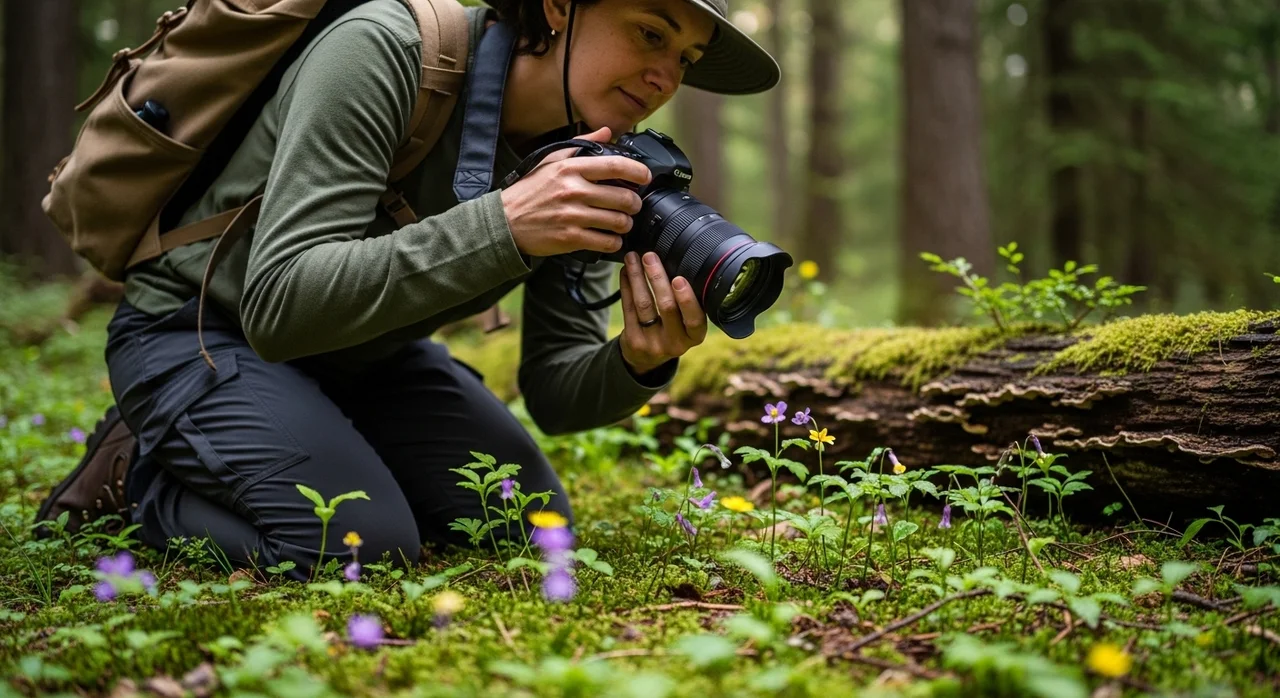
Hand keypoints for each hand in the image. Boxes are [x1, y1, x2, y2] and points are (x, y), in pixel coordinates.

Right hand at [500, 126, 651, 257]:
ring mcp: (573, 216)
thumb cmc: (530, 191)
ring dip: (626, 223)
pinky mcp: (571, 238)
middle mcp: (573, 191)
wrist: (505, 221)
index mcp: (571, 169)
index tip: (645, 177)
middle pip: (623, 197)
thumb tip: (607, 131)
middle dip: (635, 203)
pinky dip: (614, 241)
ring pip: (618, 221)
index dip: (638, 172)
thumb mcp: (551, 160)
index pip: (615, 166)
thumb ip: (582, 145)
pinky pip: (606, 241)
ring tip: (622, 222)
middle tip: (633, 204)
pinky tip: (611, 237)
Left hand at [618, 251, 707, 374]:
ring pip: (644, 305)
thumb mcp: (687, 324)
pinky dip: (626, 286)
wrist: (647, 358)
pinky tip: (625, 271)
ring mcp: (653, 343)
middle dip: (657, 278)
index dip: (687, 299)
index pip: (694, 318)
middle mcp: (676, 343)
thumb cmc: (672, 331)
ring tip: (633, 258)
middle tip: (650, 257)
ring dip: (637, 277)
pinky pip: (628, 308)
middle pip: (666, 307)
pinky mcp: (633, 340)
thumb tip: (680, 262)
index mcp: (694, 336)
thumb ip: (687, 303)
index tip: (679, 278)